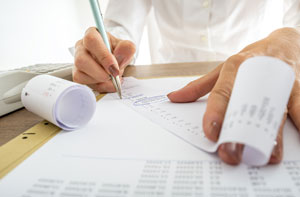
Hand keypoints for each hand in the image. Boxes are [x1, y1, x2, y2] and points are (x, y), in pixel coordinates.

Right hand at [73, 27, 135, 91]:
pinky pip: (83, 83)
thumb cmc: (118, 51)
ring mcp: (77, 61)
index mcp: (92, 34)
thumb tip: (122, 54)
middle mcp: (81, 46)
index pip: (91, 41)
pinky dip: (99, 86)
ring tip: (112, 78)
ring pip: (80, 74)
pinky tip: (108, 83)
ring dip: (99, 80)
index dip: (103, 56)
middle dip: (99, 72)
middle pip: (81, 60)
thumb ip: (127, 48)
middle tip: (113, 76)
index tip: (115, 68)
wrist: (116, 60)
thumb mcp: (126, 47)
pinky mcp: (78, 74)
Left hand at [168, 27, 299, 164]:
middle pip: (248, 107)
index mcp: (235, 68)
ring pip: (276, 111)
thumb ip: (199, 85)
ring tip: (269, 156)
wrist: (284, 43)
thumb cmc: (250, 58)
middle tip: (233, 153)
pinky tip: (297, 142)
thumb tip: (173, 97)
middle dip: (241, 133)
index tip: (211, 133)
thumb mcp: (223, 68)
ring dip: (273, 136)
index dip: (216, 113)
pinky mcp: (299, 89)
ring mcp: (280, 82)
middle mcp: (257, 74)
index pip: (222, 93)